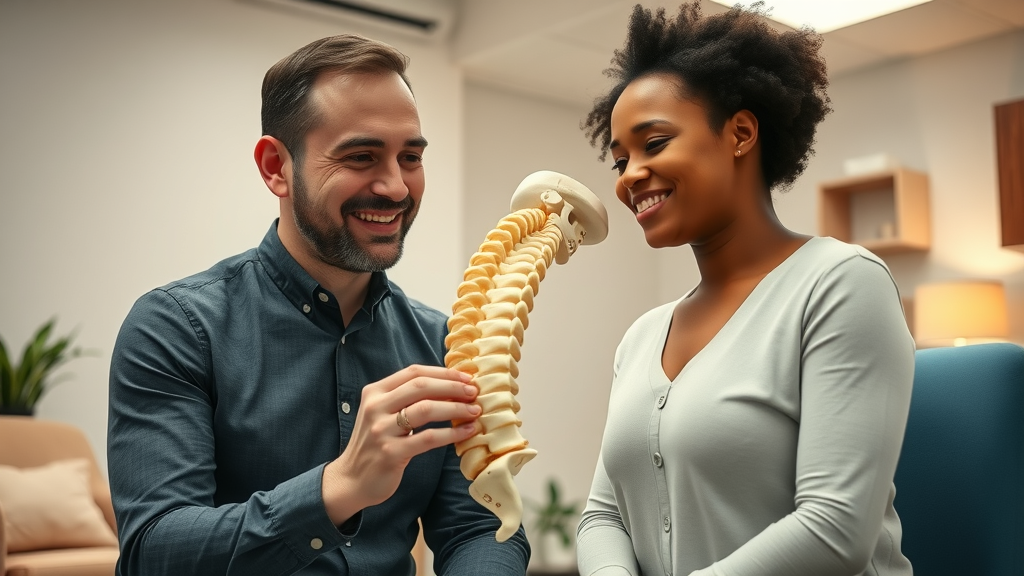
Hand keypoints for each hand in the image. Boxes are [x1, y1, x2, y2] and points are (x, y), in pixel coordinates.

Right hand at [321, 365, 480, 524]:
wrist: (351, 480)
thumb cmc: (375, 444)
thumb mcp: (383, 413)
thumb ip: (406, 398)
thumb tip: (450, 385)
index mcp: (375, 392)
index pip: (414, 372)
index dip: (443, 373)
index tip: (467, 378)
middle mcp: (376, 407)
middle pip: (421, 386)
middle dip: (453, 387)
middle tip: (474, 393)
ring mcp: (381, 430)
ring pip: (426, 409)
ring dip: (455, 408)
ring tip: (474, 411)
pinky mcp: (390, 453)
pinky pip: (428, 438)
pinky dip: (451, 433)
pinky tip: (466, 431)